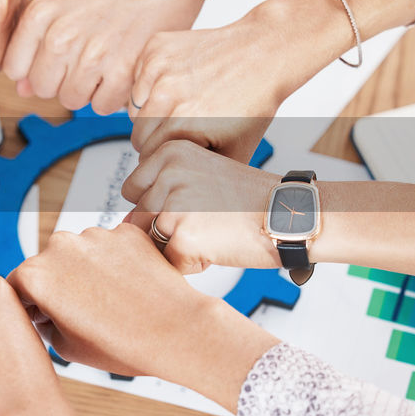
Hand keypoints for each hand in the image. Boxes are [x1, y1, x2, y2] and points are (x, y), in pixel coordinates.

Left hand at [2, 0, 241, 114]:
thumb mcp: (63, 1)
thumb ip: (34, 41)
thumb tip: (21, 87)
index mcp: (41, 12)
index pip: (14, 68)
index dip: (33, 67)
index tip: (51, 59)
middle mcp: (62, 33)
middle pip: (41, 88)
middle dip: (60, 80)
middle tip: (83, 58)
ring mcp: (91, 54)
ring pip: (70, 100)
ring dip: (86, 89)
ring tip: (102, 62)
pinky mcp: (122, 71)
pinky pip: (100, 107)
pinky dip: (111, 96)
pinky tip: (118, 71)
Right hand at [7, 224, 218, 382]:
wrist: (176, 332)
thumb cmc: (122, 345)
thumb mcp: (66, 347)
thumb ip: (43, 323)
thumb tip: (44, 312)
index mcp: (36, 275)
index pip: (16, 286)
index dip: (27, 305)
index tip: (41, 316)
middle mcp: (61, 247)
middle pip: (47, 264)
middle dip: (56, 285)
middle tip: (79, 313)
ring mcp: (95, 235)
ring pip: (79, 252)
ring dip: (85, 270)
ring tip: (109, 301)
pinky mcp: (125, 231)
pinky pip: (109, 246)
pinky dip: (113, 262)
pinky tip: (127, 287)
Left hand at [121, 140, 277, 273]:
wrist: (290, 214)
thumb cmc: (250, 199)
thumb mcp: (201, 175)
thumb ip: (163, 189)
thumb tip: (124, 223)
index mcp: (170, 152)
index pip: (134, 190)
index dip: (161, 206)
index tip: (193, 204)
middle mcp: (168, 173)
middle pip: (139, 217)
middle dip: (167, 229)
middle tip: (208, 220)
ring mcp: (173, 205)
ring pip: (151, 241)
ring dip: (178, 246)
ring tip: (214, 231)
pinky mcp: (182, 237)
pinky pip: (169, 262)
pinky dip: (191, 263)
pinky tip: (218, 245)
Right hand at [129, 0, 369, 162]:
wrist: (264, 53)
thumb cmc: (255, 100)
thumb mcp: (236, 152)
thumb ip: (205, 176)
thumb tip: (183, 200)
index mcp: (184, 124)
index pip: (148, 158)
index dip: (163, 161)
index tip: (177, 156)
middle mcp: (168, 95)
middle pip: (138, 135)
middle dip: (154, 140)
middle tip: (179, 134)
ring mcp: (159, 68)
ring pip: (134, 109)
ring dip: (150, 114)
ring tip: (178, 110)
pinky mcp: (155, 49)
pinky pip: (138, 80)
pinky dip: (150, 87)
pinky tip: (175, 87)